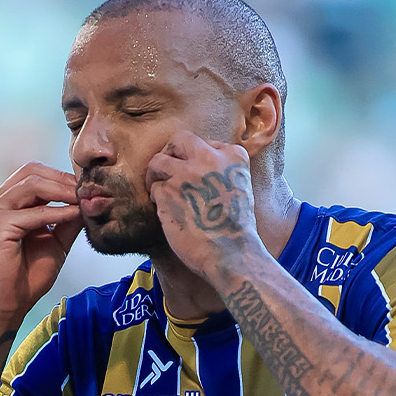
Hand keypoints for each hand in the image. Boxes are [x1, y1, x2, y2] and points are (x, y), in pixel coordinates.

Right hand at [0, 163, 83, 326]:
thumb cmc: (26, 278)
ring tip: (83, 199)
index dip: (62, 177)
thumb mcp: (54, 243)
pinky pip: (33, 212)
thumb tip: (88, 203)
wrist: (7, 304)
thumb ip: (67, 222)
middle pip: (32, 172)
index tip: (87, 188)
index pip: (35, 175)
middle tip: (88, 189)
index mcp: (6, 202)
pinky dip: (56, 212)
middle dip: (63, 179)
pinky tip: (73, 214)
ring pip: (32, 184)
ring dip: (62, 190)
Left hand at [145, 133, 258, 280]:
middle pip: (180, 140)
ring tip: (159, 192)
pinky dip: (157, 200)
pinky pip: (154, 188)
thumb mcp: (240, 189)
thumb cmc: (236, 231)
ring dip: (156, 176)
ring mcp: (186, 174)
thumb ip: (222, 172)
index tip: (192, 173)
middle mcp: (209, 158)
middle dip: (170, 154)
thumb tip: (198, 168)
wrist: (232, 256)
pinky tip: (166, 212)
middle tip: (167, 171)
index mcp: (233, 156)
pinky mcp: (168, 192)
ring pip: (159, 161)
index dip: (194, 158)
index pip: (205, 143)